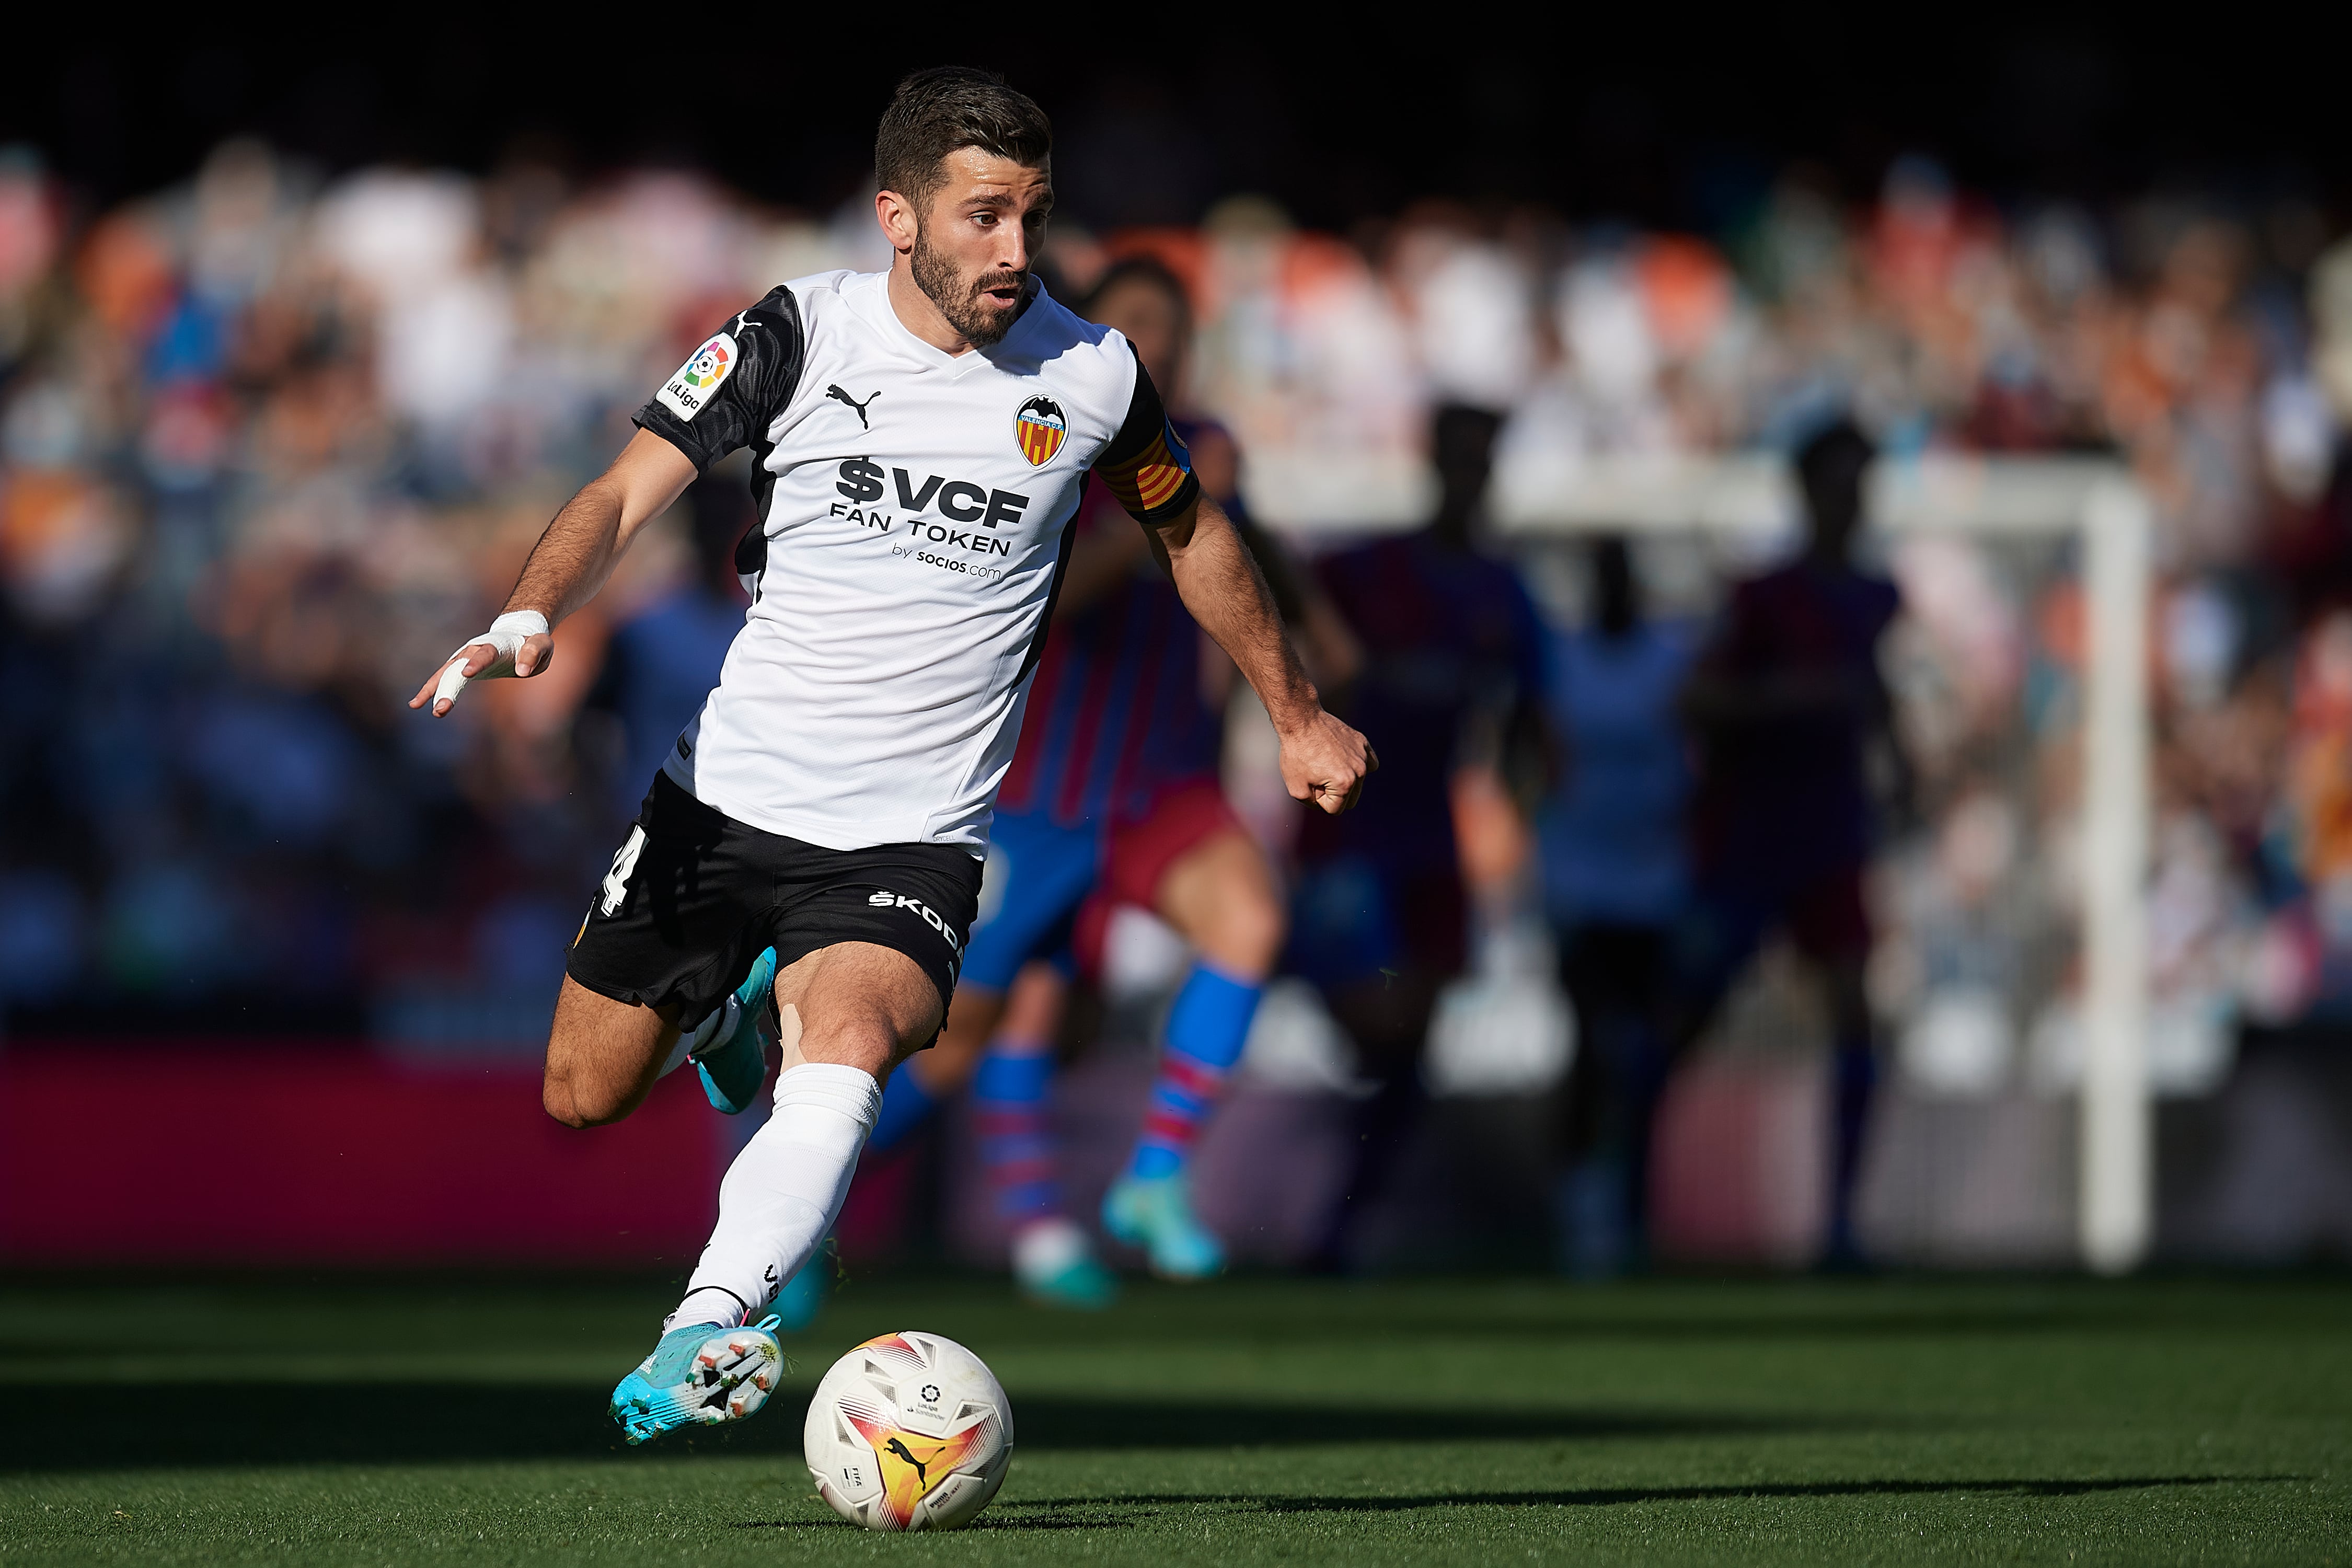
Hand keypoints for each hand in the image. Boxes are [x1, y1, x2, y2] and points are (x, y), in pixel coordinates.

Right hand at [408, 611, 553, 716]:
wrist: (517, 633)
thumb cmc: (532, 641)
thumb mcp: (541, 644)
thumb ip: (533, 654)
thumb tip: (523, 671)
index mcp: (495, 645)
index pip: (485, 654)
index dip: (476, 663)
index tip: (466, 674)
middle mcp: (474, 651)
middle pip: (458, 669)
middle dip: (448, 688)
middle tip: (441, 709)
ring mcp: (464, 659)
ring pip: (446, 675)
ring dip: (435, 692)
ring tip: (422, 708)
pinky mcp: (460, 669)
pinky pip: (443, 681)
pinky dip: (430, 691)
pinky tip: (415, 704)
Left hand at [1278, 707, 1376, 814]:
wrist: (1301, 720)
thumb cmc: (1296, 753)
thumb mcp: (1296, 789)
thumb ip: (1313, 804)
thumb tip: (1326, 805)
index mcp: (1345, 784)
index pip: (1335, 809)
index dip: (1319, 801)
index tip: (1310, 784)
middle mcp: (1359, 771)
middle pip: (1350, 800)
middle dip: (1333, 794)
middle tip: (1317, 777)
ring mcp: (1363, 756)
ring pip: (1359, 783)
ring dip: (1342, 780)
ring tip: (1325, 765)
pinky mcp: (1362, 743)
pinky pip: (1369, 763)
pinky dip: (1357, 766)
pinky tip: (1344, 760)